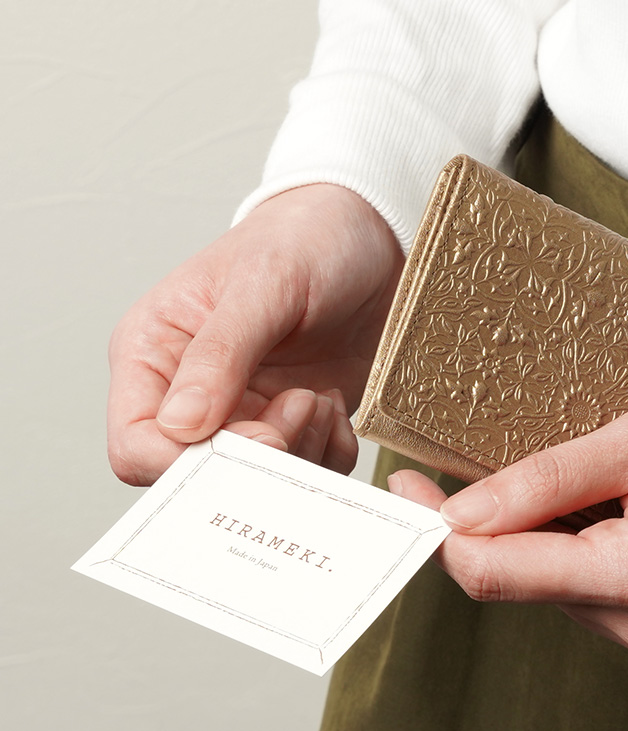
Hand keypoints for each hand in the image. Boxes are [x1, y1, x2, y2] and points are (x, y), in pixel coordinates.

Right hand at [107, 183, 403, 484]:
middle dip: (259, 456)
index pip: (138, 444)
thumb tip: (181, 426)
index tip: (256, 438)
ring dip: (302, 450)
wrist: (372, 236)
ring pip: (260, 480)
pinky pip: (309, 470)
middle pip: (202, 474)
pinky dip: (331, 451)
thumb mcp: (262, 284)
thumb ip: (220, 355)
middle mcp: (194, 394)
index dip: (189, 462)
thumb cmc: (305, 240)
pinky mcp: (295, 425)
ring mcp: (247, 413)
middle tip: (301, 407)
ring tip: (319, 397)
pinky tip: (336, 404)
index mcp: (155, 354)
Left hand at [389, 384, 627, 687]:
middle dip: (511, 529)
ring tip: (609, 492)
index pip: (496, 574)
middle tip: (517, 468)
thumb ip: (545, 481)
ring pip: (568, 600)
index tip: (403, 489)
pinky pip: (609, 613)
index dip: (437, 532)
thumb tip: (457, 515)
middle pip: (530, 586)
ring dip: (560, 548)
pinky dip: (598, 569)